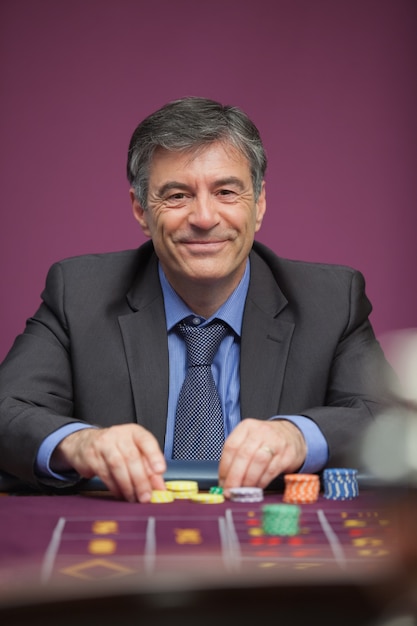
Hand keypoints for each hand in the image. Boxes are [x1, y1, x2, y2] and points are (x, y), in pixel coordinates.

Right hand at [51, 424, 166, 502]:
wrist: (85, 443)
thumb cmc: (116, 448)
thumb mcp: (134, 451)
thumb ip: (148, 467)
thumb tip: (159, 486)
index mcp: (134, 432)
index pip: (146, 440)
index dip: (154, 456)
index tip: (160, 471)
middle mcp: (119, 435)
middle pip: (132, 457)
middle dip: (141, 480)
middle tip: (146, 496)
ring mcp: (103, 444)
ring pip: (118, 466)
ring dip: (128, 486)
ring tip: (133, 498)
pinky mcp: (91, 456)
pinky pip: (105, 474)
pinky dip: (115, 487)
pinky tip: (120, 494)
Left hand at [218, 418, 306, 493]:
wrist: (292, 436)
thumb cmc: (266, 441)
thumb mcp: (249, 440)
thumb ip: (237, 456)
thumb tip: (225, 480)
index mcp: (247, 427)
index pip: (231, 447)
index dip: (224, 468)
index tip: (222, 482)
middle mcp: (261, 431)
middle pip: (243, 455)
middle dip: (235, 477)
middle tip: (230, 491)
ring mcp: (276, 442)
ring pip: (258, 463)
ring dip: (248, 481)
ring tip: (243, 491)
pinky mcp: (287, 454)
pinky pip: (271, 471)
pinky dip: (261, 482)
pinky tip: (257, 487)